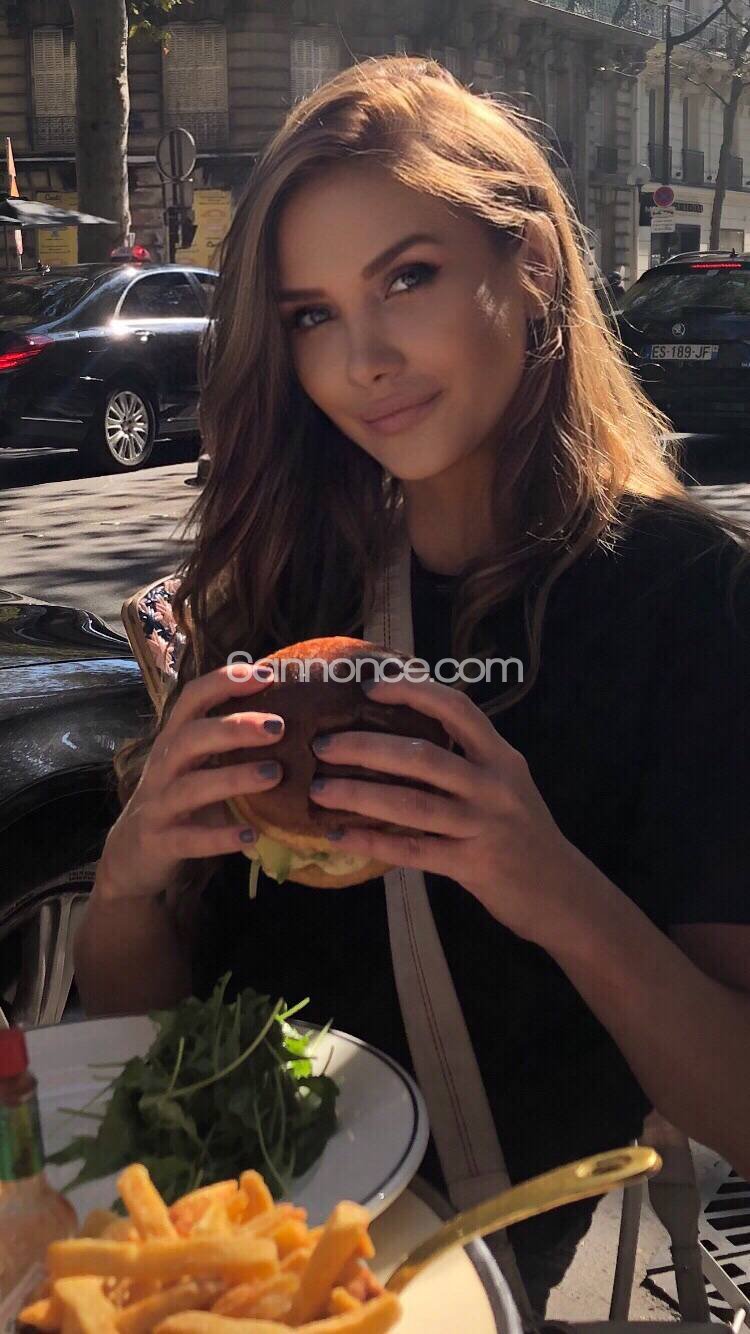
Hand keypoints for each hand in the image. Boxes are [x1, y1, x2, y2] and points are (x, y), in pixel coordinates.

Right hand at [97, 663, 284, 901]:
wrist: (133, 857)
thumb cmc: (180, 802)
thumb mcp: (198, 766)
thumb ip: (229, 744)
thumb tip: (291, 716)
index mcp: (175, 741)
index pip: (193, 699)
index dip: (224, 682)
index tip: (265, 674)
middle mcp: (163, 766)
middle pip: (191, 737)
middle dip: (233, 727)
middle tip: (278, 726)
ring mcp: (158, 805)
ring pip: (191, 786)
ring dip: (234, 778)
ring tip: (274, 774)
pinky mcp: (160, 842)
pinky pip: (190, 839)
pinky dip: (220, 837)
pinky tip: (251, 835)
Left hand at [309, 677, 579, 945]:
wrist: (561, 892)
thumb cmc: (522, 833)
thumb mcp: (506, 784)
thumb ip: (467, 760)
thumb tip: (401, 739)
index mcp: (501, 757)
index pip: (456, 708)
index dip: (412, 692)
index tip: (369, 685)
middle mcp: (494, 785)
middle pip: (422, 757)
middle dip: (366, 747)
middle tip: (324, 745)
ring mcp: (483, 825)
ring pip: (411, 804)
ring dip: (358, 794)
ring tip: (319, 789)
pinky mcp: (472, 864)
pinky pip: (411, 850)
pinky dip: (370, 842)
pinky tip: (338, 837)